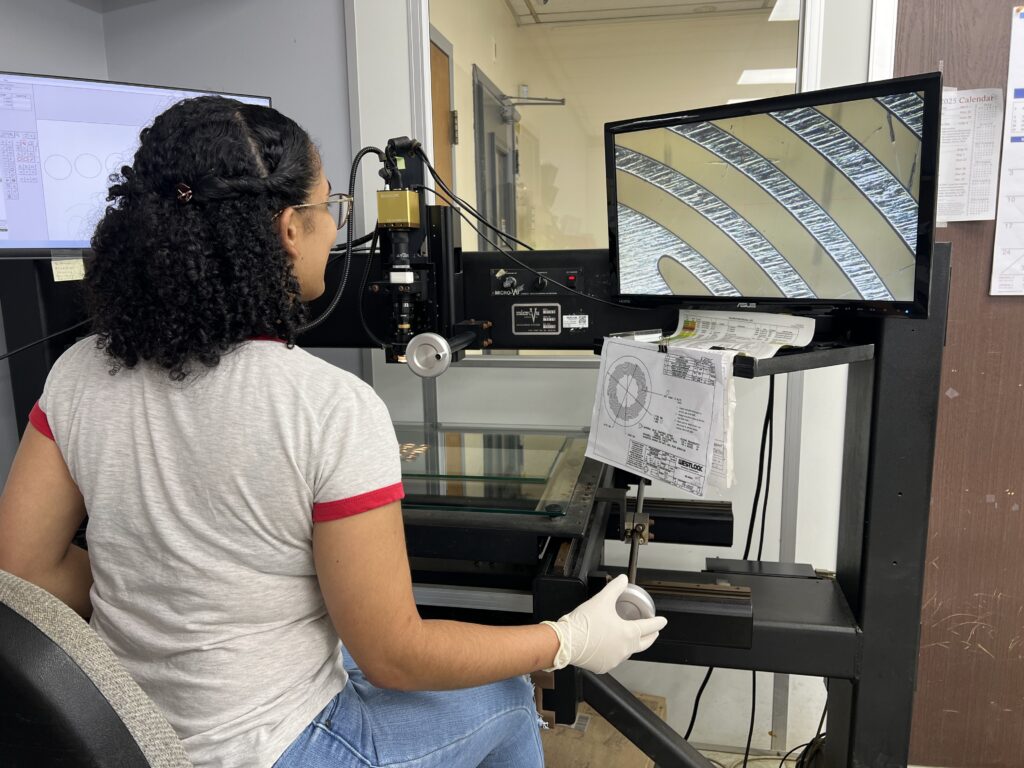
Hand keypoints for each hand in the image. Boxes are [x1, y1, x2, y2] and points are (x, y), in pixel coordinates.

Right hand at [542, 574, 666, 673]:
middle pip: (644, 643)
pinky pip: (613, 658)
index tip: (662, 621)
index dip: (657, 622)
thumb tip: (623, 579)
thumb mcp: (602, 600)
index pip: (649, 627)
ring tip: (627, 637)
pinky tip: (608, 646)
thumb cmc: (583, 624)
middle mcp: (625, 649)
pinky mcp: (603, 666)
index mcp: (628, 633)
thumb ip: (615, 588)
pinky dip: (614, 652)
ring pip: (628, 651)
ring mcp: (615, 659)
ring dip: (631, 644)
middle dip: (650, 637)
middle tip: (653, 632)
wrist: (566, 642)